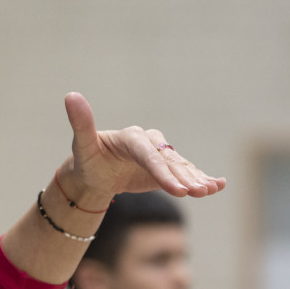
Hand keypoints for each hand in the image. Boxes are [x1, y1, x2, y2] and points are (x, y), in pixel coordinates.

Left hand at [59, 92, 225, 203]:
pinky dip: (202, 177)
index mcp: (131, 138)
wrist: (96, 172)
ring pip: (180, 168)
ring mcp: (160, 155)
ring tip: (209, 191)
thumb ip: (81, 123)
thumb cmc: (87, 159)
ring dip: (196, 179)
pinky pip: (185, 172)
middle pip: (168, 162)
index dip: (162, 171)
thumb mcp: (81, 146)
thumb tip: (71, 95)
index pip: (148, 155)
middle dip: (183, 178)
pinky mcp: (166, 167)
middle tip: (198, 193)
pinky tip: (219, 185)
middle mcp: (150, 143)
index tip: (175, 190)